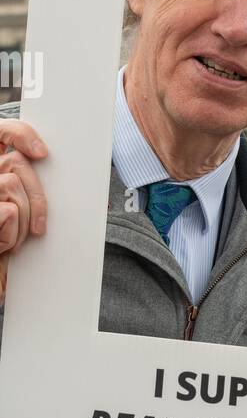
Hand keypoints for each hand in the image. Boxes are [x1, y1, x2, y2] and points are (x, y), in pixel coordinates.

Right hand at [0, 120, 48, 304]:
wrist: (0, 283)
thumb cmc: (6, 251)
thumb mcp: (25, 218)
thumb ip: (33, 192)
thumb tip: (68, 176)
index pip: (1, 133)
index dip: (20, 133)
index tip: (42, 151)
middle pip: (17, 163)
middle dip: (37, 195)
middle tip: (40, 226)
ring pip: (11, 185)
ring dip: (25, 218)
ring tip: (16, 241)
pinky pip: (7, 210)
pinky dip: (13, 232)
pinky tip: (6, 246)